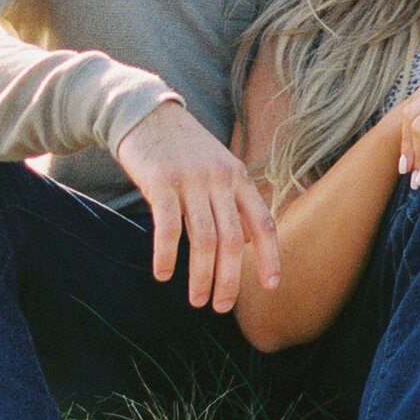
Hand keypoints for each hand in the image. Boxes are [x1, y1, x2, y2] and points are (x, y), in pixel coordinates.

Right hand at [114, 99, 281, 310]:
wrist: (147, 113)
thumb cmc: (184, 149)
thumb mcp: (218, 166)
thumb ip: (234, 200)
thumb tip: (249, 241)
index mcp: (237, 177)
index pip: (263, 221)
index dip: (270, 256)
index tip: (272, 286)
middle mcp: (219, 178)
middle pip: (233, 238)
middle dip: (231, 278)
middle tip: (222, 307)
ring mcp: (191, 179)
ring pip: (204, 238)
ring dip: (202, 275)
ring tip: (197, 300)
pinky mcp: (161, 181)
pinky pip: (167, 227)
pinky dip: (167, 255)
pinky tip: (163, 274)